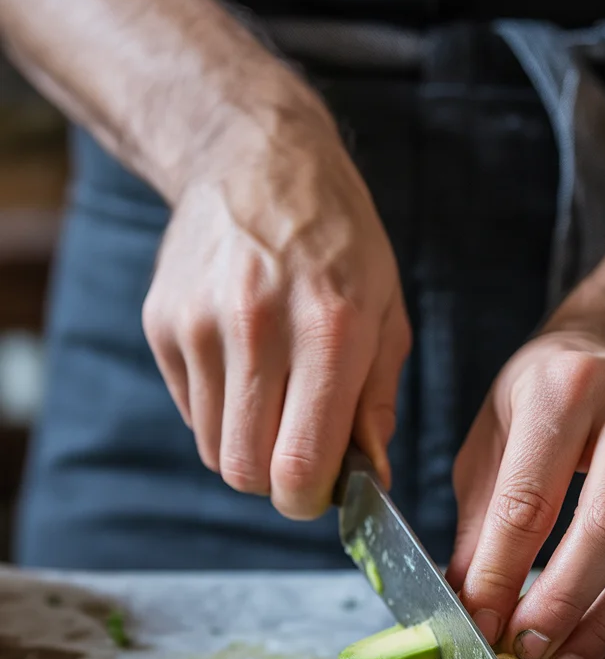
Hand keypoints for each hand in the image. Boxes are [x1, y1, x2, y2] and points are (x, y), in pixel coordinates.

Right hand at [142, 88, 409, 515]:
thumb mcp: (387, 314)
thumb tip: (370, 479)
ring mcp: (199, 325)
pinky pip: (191, 412)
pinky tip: (244, 366)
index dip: (309, 499)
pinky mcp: (163, 324)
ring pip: (214, 450)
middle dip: (277, 481)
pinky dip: (220, 412)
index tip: (322, 489)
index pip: (299, 465)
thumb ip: (376, 404)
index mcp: (330, 331)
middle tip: (301, 451)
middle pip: (247, 471)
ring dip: (248, 445)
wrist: (255, 159)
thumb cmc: (339, 243)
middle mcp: (257, 329)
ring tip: (276, 398)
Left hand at [447, 330, 604, 658]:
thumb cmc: (540, 404)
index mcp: (568, 387)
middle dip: (563, 603)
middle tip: (527, 651)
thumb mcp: (490, 444)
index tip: (480, 624)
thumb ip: (479, 526)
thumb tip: (469, 612)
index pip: (530, 498)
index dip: (502, 572)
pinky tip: (599, 645)